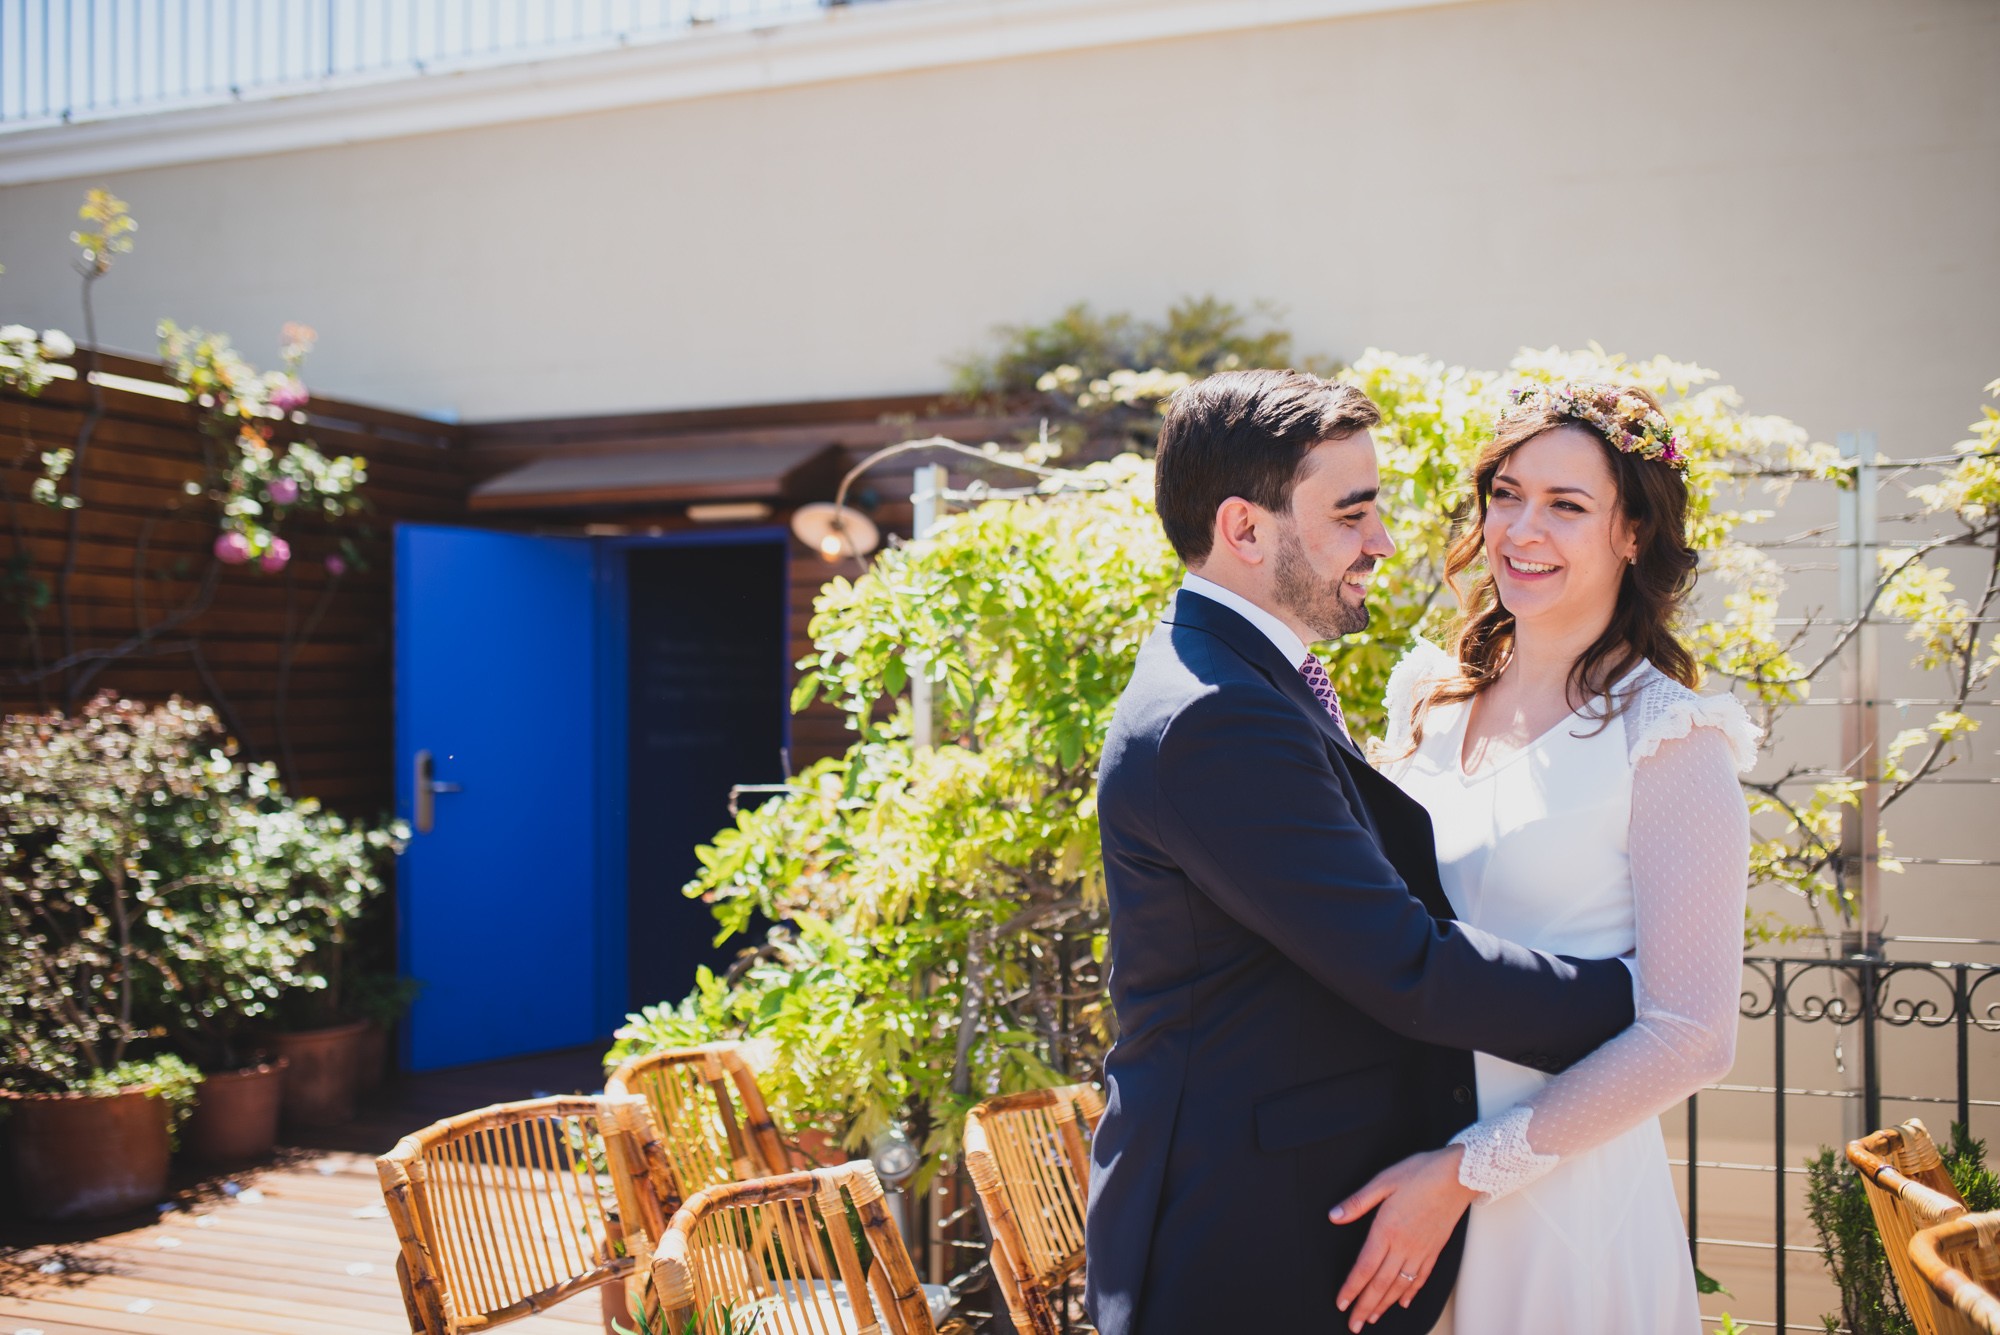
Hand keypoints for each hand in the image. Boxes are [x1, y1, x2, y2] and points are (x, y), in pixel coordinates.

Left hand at [1328, 1144, 1477, 1330]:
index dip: (1351, 1288)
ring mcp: (1421, 1250)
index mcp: (1386, 1229)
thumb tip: (1334, 1216)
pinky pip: (1421, 1277)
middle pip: (1380, 1284)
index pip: (1364, 1267)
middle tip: (1354, 1325)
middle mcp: (1403, 1245)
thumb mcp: (1383, 1180)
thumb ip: (1358, 1202)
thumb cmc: (1421, 1173)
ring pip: (1400, 1285)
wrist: (1459, 1175)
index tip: (1341, 1303)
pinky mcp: (1435, 1249)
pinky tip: (1403, 1301)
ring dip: (1384, 1304)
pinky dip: (1410, 1292)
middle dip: (1365, 1307)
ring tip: (1373, 1318)